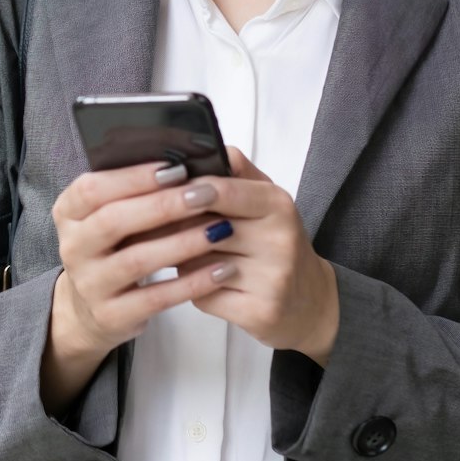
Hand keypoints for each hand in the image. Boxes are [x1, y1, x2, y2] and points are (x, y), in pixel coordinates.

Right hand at [40, 158, 241, 410]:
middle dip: (163, 205)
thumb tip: (183, 163)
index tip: (175, 167)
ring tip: (220, 229)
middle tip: (206, 194)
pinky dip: (191, 283)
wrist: (89, 310)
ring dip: (182, 242)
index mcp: (69, 213)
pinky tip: (221, 269)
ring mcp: (90, 285)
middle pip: (113, 221)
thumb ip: (134, 191)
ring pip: (136, 260)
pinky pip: (156, 298)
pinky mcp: (111, 315)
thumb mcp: (109, 216)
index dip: (133, 177)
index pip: (92, 189)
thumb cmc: (112, 249)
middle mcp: (73, 248)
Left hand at [182, 148, 340, 364]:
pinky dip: (194, 291)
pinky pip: (205, 297)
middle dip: (173, 229)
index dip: (189, 190)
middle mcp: (279, 240)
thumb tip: (196, 147)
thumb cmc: (275, 243)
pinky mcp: (260, 312)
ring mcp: (272, 279)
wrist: (309, 300)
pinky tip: (199, 284)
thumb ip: (234, 171)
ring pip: (199, 265)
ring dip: (180, 260)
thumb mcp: (265, 200)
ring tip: (177, 254)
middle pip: (205, 229)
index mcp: (278, 205)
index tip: (163, 188)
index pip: (225, 191)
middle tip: (150, 226)